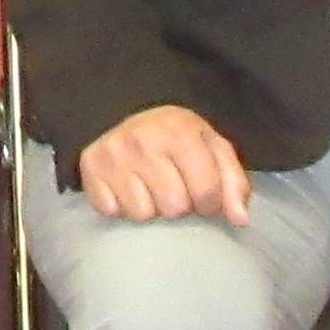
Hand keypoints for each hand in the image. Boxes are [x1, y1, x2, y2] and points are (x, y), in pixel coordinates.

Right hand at [75, 106, 248, 225]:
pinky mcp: (90, 169)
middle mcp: (144, 142)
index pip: (207, 194)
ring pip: (142, 213)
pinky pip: (112, 211)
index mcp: (180, 132)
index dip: (210, 203)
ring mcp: (114, 156)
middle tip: (173, 187)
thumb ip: (232, 181)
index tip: (203, 195)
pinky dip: (121, 206)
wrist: (122, 111)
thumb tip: (240, 219)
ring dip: (150, 207)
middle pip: (174, 208)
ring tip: (149, 187)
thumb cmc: (175, 137)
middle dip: (179, 204)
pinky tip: (126, 188)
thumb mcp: (211, 146)